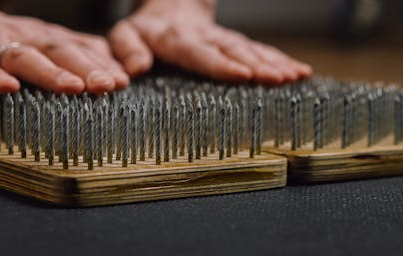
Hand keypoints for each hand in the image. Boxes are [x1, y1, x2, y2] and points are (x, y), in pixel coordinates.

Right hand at [0, 0, 128, 93]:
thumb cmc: (2, 38)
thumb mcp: (43, 42)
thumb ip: (76, 54)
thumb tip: (116, 70)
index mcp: (46, 39)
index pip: (78, 50)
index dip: (102, 64)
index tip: (125, 81)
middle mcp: (26, 40)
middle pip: (59, 51)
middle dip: (86, 68)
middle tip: (109, 85)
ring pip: (25, 57)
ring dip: (50, 73)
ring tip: (73, 88)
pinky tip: (7, 88)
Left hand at [108, 0, 311, 83]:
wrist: (167, 7)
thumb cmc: (143, 30)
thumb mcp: (124, 36)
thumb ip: (127, 49)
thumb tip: (136, 70)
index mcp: (175, 38)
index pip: (200, 53)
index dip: (221, 64)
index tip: (244, 76)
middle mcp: (204, 37)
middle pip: (233, 50)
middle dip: (258, 64)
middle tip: (280, 78)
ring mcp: (222, 38)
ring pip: (250, 49)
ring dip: (274, 62)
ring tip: (297, 76)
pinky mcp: (233, 42)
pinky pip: (258, 50)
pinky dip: (280, 60)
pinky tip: (301, 72)